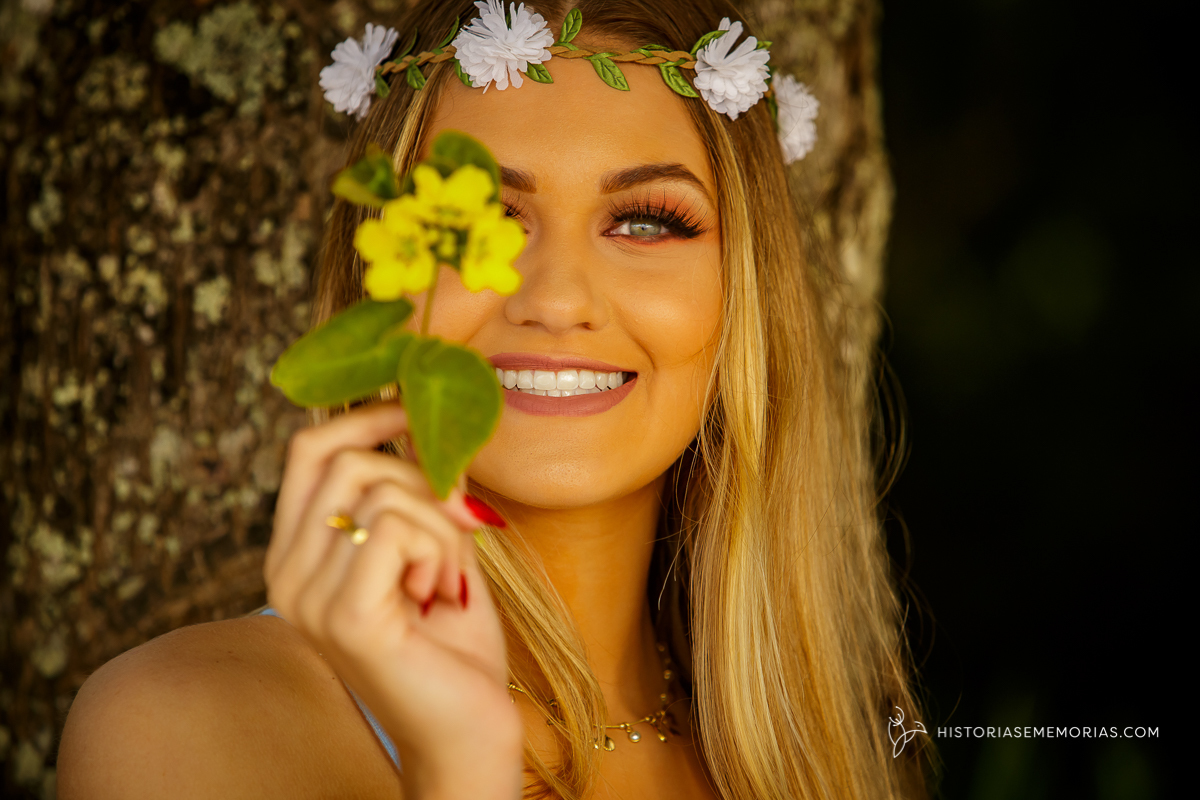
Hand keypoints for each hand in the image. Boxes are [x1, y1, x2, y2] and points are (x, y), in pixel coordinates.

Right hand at [264, 402, 521, 799]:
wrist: (468, 731)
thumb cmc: (453, 642)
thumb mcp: (434, 547)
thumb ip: (418, 490)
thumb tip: (428, 420)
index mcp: (298, 554)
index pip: (307, 450)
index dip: (364, 416)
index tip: (416, 412)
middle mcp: (287, 573)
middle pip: (349, 460)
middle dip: (425, 480)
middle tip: (459, 529)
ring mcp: (308, 596)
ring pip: (383, 491)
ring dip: (441, 526)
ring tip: (445, 581)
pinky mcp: (345, 614)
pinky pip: (397, 525)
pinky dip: (440, 550)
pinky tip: (439, 597)